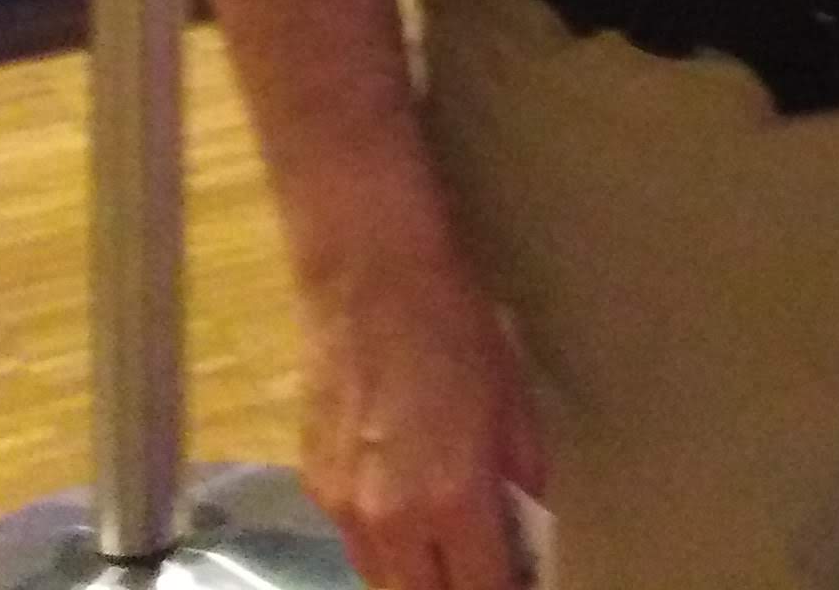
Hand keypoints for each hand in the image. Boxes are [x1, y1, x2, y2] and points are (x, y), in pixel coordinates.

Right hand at [294, 237, 546, 589]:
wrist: (369, 279)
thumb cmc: (455, 327)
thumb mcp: (513, 402)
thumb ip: (521, 478)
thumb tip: (526, 525)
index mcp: (453, 499)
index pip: (483, 588)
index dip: (508, 589)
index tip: (522, 579)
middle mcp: (392, 520)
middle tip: (486, 568)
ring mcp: (343, 508)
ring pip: (381, 580)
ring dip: (417, 577)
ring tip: (449, 550)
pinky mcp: (313, 487)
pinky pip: (353, 541)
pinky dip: (383, 542)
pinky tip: (405, 508)